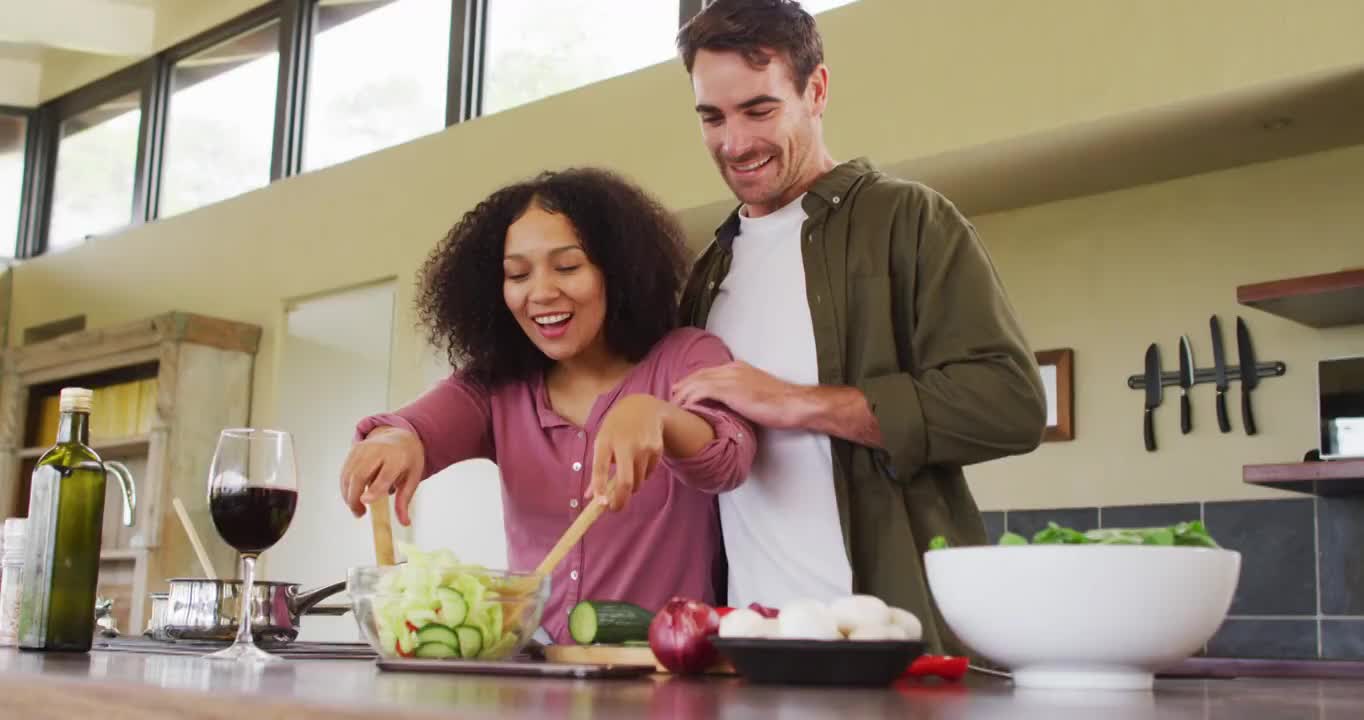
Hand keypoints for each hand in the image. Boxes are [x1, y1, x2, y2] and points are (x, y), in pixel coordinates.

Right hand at [340, 426, 424, 525]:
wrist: (400, 436)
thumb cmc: (408, 459)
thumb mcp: (412, 478)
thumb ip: (404, 500)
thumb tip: (405, 523)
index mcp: (398, 457)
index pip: (385, 474)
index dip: (375, 488)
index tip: (365, 502)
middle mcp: (378, 450)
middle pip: (360, 474)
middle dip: (355, 496)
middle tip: (359, 514)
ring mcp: (364, 448)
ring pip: (349, 474)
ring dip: (348, 494)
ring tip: (357, 509)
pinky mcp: (354, 450)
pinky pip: (345, 471)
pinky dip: (345, 487)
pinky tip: (352, 497)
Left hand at [587, 394, 667, 510]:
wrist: (642, 408)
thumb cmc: (616, 429)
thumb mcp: (602, 441)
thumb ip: (597, 469)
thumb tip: (590, 497)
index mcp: (605, 441)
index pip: (600, 467)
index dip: (599, 487)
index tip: (600, 504)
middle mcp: (625, 444)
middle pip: (625, 481)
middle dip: (620, 500)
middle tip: (615, 508)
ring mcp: (643, 447)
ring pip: (638, 481)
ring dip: (632, 485)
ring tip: (628, 471)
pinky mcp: (657, 449)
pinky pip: (649, 474)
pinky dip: (643, 475)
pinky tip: (640, 459)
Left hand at [672, 361, 802, 428]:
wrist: (793, 404)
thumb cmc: (781, 403)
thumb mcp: (758, 393)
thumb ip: (742, 394)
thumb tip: (732, 405)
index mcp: (739, 368)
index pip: (709, 371)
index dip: (694, 381)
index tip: (683, 390)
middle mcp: (732, 369)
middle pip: (699, 374)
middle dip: (684, 385)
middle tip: (672, 396)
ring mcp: (731, 378)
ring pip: (697, 382)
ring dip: (683, 393)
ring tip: (674, 405)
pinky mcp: (730, 390)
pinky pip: (702, 391)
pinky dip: (691, 399)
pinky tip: (685, 408)